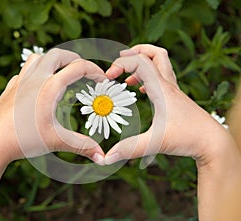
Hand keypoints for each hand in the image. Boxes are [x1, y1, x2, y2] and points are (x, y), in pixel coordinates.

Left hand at [0, 48, 105, 164]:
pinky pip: (24, 71)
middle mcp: (35, 79)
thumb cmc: (22, 140)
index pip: (78, 67)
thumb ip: (82, 146)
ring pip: (37, 58)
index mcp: (49, 86)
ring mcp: (20, 82)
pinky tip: (37, 86)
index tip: (103, 79)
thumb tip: (102, 157)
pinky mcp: (10, 90)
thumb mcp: (56, 141)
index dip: (95, 71)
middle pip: (58, 54)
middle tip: (84, 70)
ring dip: (52, 60)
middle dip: (74, 58)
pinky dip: (36, 72)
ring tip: (61, 72)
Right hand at [104, 44, 232, 164]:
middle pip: (156, 53)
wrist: (213, 143)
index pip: (140, 62)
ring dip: (143, 63)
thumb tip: (107, 158)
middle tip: (121, 60)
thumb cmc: (189, 139)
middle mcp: (168, 86)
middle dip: (136, 51)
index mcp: (162, 89)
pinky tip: (141, 91)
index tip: (108, 77)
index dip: (120, 63)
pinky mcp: (175, 99)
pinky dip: (148, 78)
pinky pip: (162, 79)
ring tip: (127, 77)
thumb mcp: (155, 143)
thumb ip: (129, 149)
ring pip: (161, 64)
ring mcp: (173, 91)